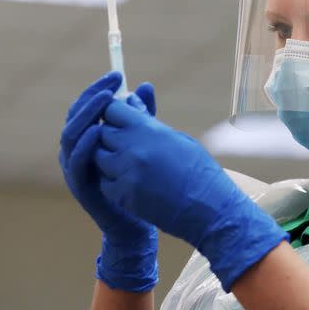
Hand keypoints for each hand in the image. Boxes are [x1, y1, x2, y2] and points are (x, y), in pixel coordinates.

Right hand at [58, 72, 158, 291]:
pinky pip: (76, 163)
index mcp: (89, 137)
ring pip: (70, 135)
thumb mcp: (142, 141)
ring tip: (105, 101)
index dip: (98, 89)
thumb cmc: (140, 180)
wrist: (139, 221)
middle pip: (75, 116)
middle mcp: (77, 150)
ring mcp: (76, 169)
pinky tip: (98, 131)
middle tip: (112, 83)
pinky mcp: (80, 186)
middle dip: (93, 96)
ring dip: (87, 115)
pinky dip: (85, 145)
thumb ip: (141, 115)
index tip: (117, 75)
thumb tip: (145, 85)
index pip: (86, 106)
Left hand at [94, 101, 288, 290]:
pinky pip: (103, 182)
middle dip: (109, 134)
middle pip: (101, 133)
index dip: (114, 112)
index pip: (112, 110)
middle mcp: (132, 149)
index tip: (120, 118)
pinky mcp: (122, 196)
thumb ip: (148, 122)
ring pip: (98, 158)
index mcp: (148, 130)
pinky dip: (111, 179)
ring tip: (127, 162)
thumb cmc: (200, 171)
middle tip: (124, 142)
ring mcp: (125, 174)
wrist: (210, 208)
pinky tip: (128, 180)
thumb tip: (131, 101)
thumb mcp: (178, 139)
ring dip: (108, 157)